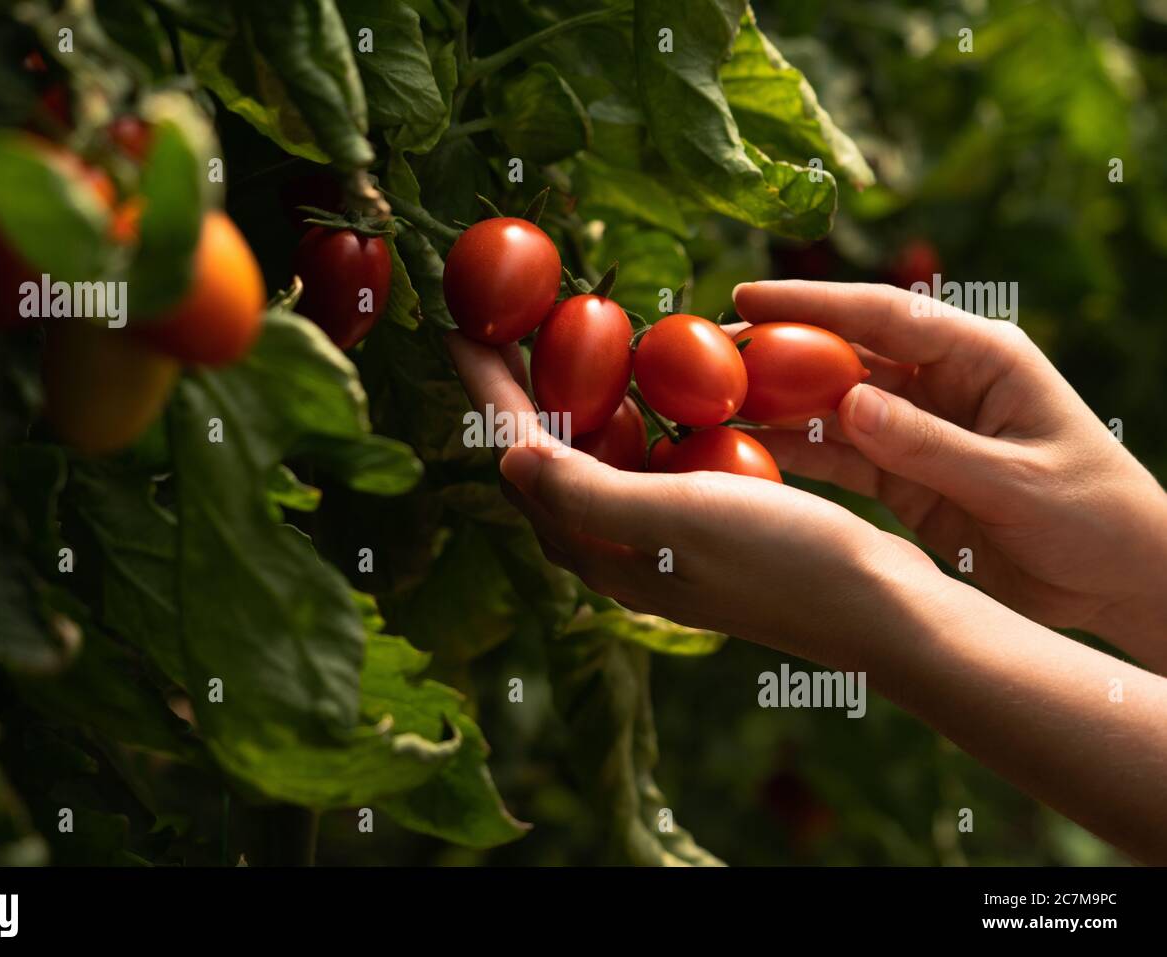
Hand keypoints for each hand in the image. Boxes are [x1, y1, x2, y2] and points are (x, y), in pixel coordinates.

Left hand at [444, 331, 943, 668]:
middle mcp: (617, 546)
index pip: (521, 457)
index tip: (454, 328)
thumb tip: (507, 458)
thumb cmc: (784, 562)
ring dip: (571, 397)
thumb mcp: (678, 522)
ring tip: (558, 335)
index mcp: (599, 548)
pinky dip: (632, 415)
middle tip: (498, 319)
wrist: (880, 608)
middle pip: (546, 454)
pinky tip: (644, 381)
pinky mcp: (701, 524)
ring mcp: (659, 538)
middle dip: (517, 388)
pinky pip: (646, 459)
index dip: (486, 392)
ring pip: (593, 456)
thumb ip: (587, 494)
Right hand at [735, 281, 1166, 668]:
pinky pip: (842, 460)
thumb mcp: (1017, 480)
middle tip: (708, 361)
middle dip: (778, 355)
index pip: (883, 316)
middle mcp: (943, 384)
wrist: (1121, 581)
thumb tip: (848, 403)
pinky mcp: (907, 479)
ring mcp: (920, 431)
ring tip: (712, 410)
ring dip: (778, 410)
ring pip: (833, 410)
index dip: (810, 303)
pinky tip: (751, 458)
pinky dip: (799, 459)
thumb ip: (932, 445)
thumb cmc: (1094, 517)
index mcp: (983, 357)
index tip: (744, 300)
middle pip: (846, 357)